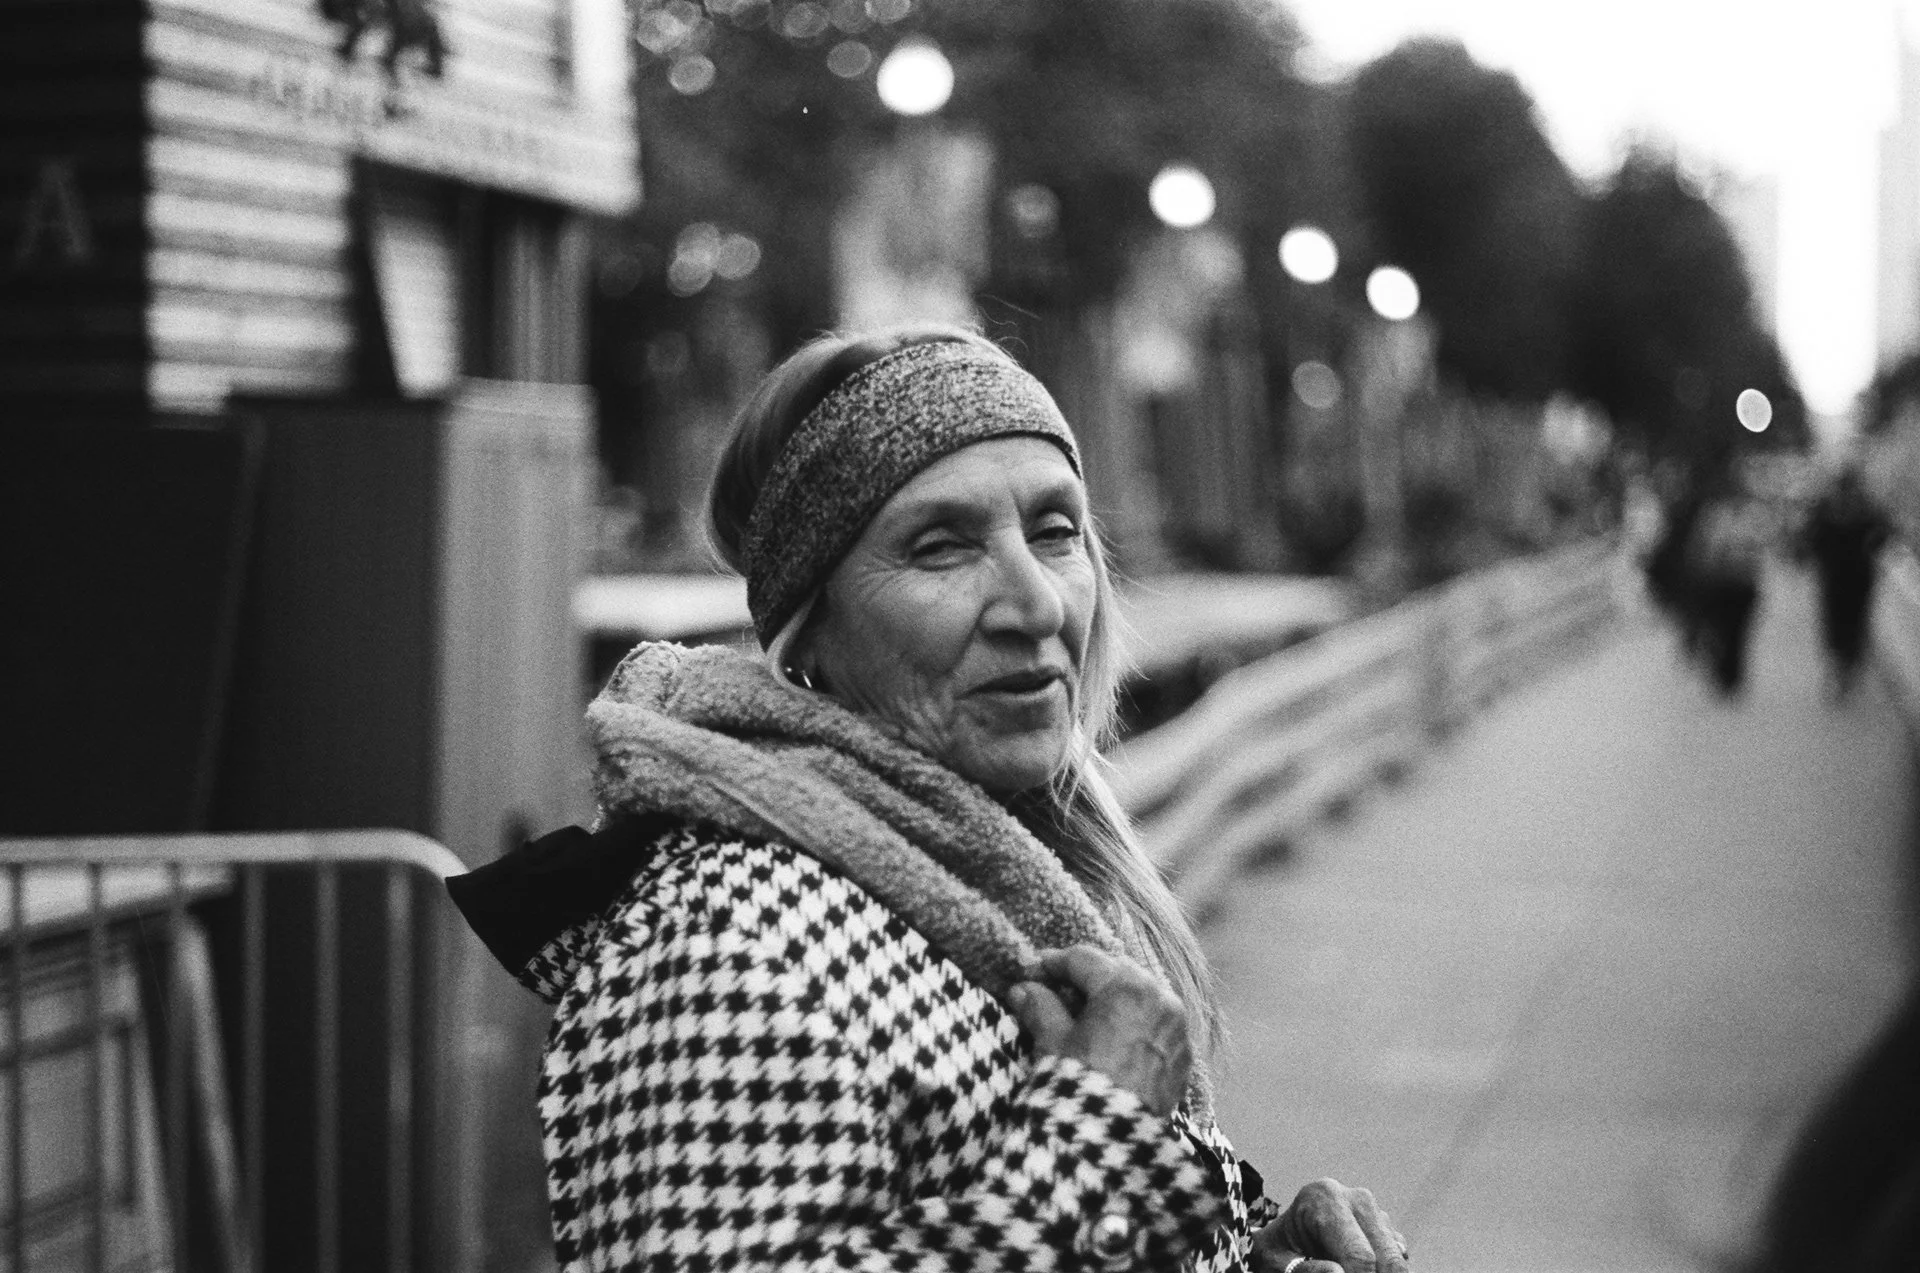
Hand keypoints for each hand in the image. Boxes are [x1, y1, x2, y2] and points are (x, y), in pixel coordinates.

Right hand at [1005, 945, 1191, 1116]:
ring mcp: (1177, 1027)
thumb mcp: (1052, 1043)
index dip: (1053, 962)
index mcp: (1124, 987)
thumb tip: (1023, 989)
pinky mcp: (1184, 1055)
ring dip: (1115, 998)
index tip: (1033, 970)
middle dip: (1087, 978)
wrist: (1114, 1144)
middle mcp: (1159, 997)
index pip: (1083, 959)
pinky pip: (1158, 1024)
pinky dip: (1136, 1023)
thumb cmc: (1081, 1088)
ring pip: (1143, 995)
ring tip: (1086, 1015)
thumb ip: (1040, 1008)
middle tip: (1057, 990)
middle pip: (1117, 970)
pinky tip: (1113, 1039)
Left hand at [1251, 1179, 1407, 1272]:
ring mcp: (1374, 1210)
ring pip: (1396, 1257)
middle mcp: (1356, 1198)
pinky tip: (1354, 1268)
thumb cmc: (1276, 1253)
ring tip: (1348, 1270)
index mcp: (1324, 1198)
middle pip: (1385, 1256)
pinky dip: (1383, 1271)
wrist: (1283, 1241)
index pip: (1359, 1255)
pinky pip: (1397, 1257)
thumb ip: (1305, 1270)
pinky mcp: (1385, 1227)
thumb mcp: (1278, 1263)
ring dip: (1380, 1272)